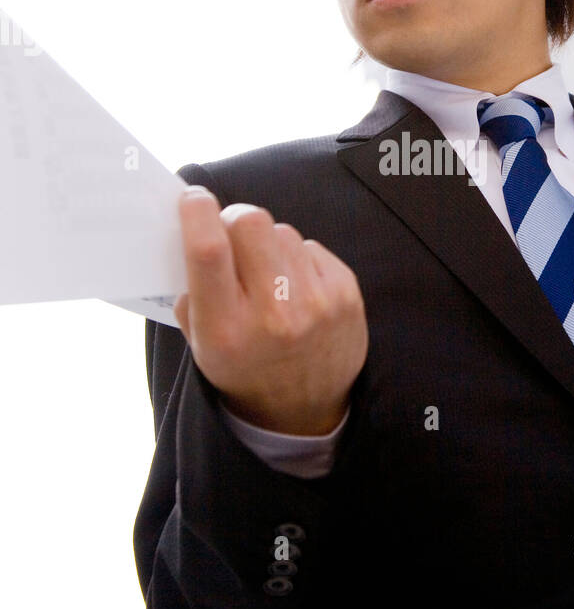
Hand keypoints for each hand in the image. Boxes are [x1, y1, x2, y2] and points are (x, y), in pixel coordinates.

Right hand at [173, 187, 367, 434]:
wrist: (304, 410)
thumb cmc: (244, 370)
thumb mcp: (201, 345)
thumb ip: (192, 291)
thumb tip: (194, 229)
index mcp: (226, 330)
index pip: (209, 250)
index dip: (197, 212)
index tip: (193, 198)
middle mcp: (273, 315)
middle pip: (250, 223)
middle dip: (235, 219)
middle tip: (231, 234)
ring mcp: (316, 303)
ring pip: (282, 231)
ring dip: (268, 243)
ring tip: (267, 275)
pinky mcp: (346, 294)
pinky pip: (311, 246)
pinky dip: (297, 259)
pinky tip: (294, 286)